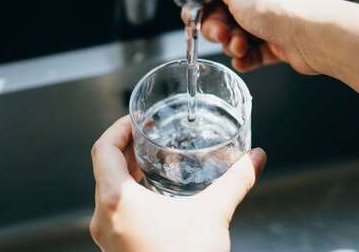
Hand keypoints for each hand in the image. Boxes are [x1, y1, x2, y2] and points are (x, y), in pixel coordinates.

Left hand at [90, 116, 267, 251]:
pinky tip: (155, 197)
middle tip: (149, 136)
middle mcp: (104, 218)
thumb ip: (236, 181)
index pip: (102, 149)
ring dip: (127, 173)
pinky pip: (115, 213)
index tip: (136, 120)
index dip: (118, 128)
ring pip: (108, 192)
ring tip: (152, 162)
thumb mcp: (214, 214)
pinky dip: (129, 196)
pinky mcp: (116, 250)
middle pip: (104, 169)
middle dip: (127, 149)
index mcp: (117, 200)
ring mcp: (108, 237)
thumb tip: (255, 158)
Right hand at [191, 0, 328, 73]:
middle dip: (217, 28)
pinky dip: (245, 57)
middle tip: (220, 34)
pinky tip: (243, 59)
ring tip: (240, 46)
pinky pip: (252, 52)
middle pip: (222, 13)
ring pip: (236, 34)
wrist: (313, 35)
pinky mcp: (277, 42)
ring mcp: (270, 18)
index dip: (202, 2)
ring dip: (232, 43)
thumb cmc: (278, 5)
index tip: (193, 17)